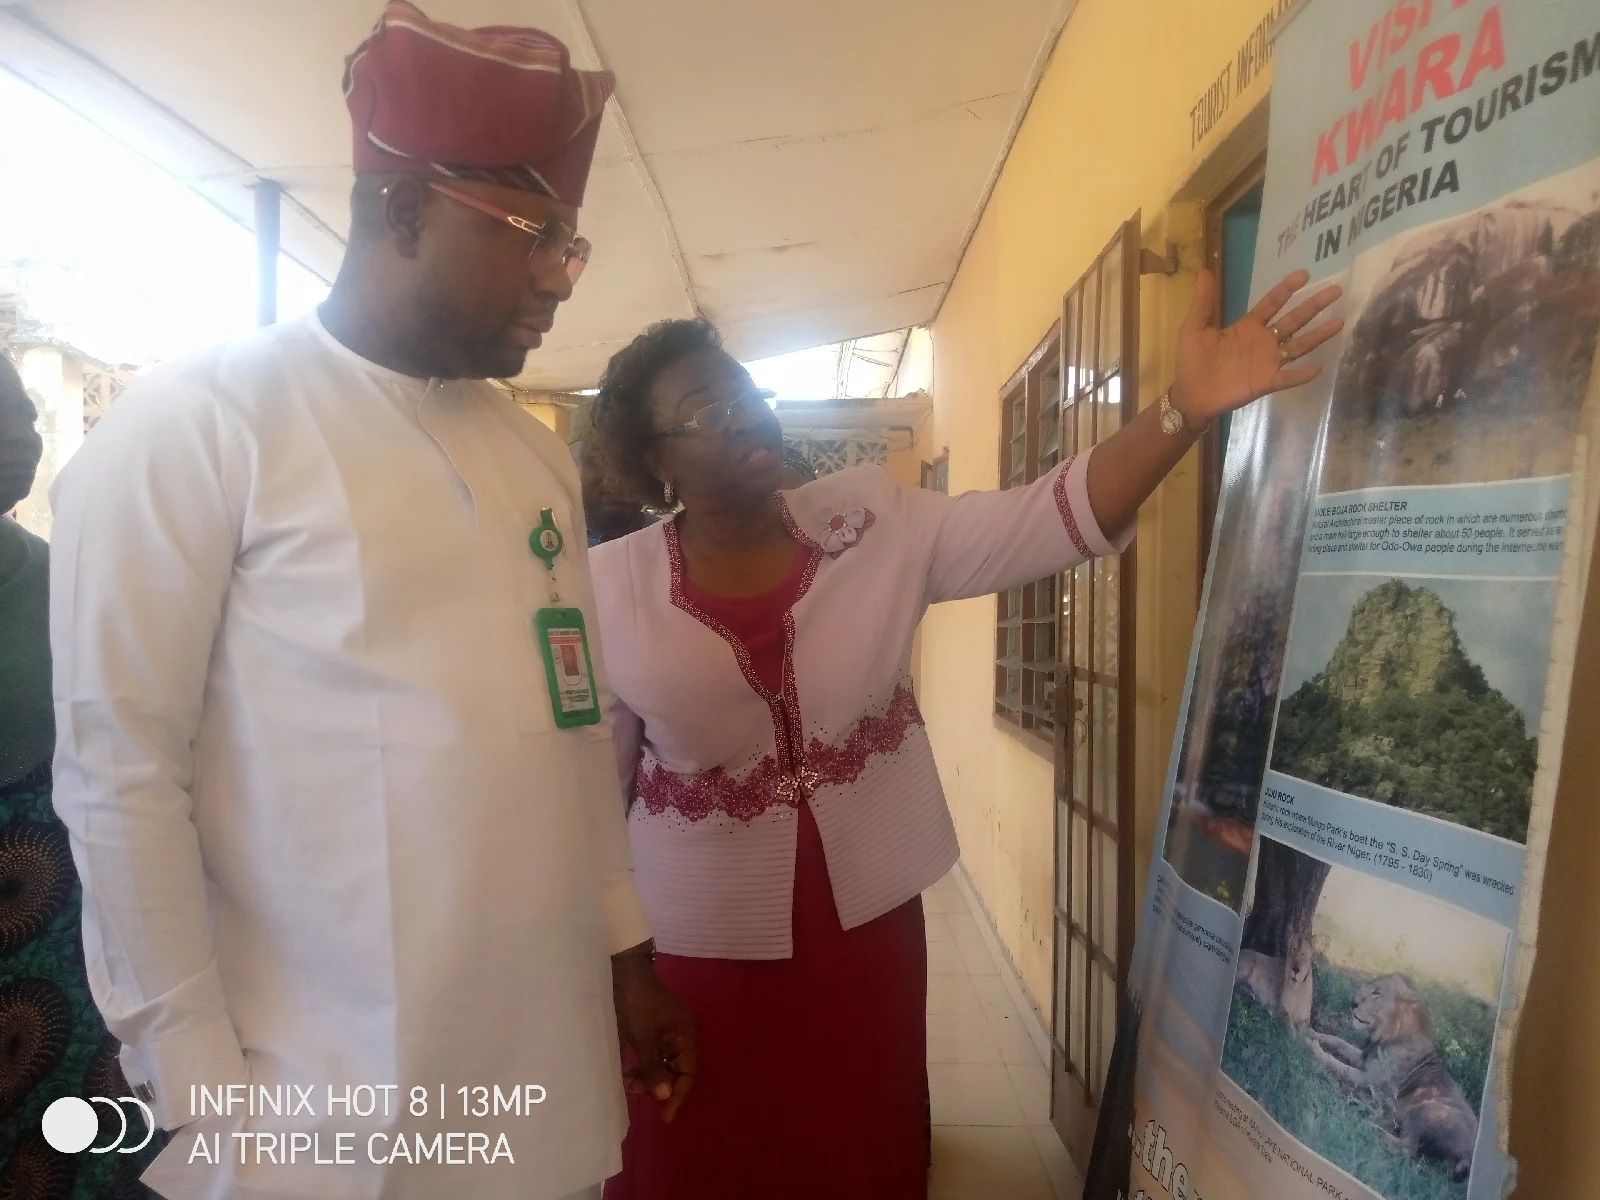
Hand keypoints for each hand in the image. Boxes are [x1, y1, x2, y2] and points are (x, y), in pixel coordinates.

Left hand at [612, 944, 696, 1122]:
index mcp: (686, 1035)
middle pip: (677, 1072)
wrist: (623, 973)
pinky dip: (644, 1067)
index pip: (689, 1074)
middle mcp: (682, 1036)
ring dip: (649, 1078)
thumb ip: (654, 1067)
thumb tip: (664, 1096)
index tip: (665, 1116)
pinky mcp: (655, 1032)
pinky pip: (655, 1058)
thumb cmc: (636, 1003)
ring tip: (628, 1081)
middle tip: (635, 1090)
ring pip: (664, 1067)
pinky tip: (629, 1072)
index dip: (678, 1096)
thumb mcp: (643, 1037)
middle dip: (658, 1086)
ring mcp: (669, 1034)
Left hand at [1172, 268, 1343, 424]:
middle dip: (1313, 306)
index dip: (1287, 289)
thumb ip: (1203, 301)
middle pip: (1293, 320)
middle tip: (1335, 290)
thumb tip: (1203, 270)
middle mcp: (1263, 341)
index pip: (1272, 303)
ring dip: (1318, 335)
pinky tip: (1317, 368)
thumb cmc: (1191, 361)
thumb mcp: (1194, 327)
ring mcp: (1267, 362)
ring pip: (1298, 345)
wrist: (1190, 394)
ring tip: (1339, 322)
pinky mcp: (1266, 382)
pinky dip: (1301, 375)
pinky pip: (1287, 378)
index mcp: (1248, 326)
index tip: (1304, 274)